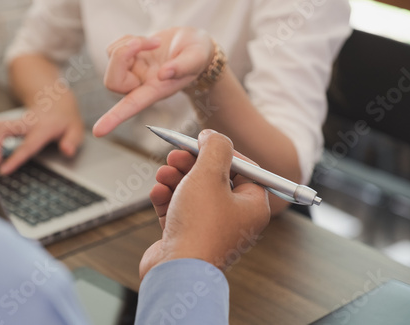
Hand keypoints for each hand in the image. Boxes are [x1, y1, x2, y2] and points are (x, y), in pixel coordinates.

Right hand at [0, 99, 83, 174]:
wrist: (56, 99)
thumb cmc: (66, 119)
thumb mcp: (77, 130)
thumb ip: (72, 142)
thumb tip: (67, 151)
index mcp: (44, 128)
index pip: (27, 145)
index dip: (14, 158)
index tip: (2, 170)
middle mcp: (27, 122)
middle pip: (2, 128)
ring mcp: (17, 119)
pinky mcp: (10, 121)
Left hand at [92, 27, 213, 136]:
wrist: (194, 44)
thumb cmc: (198, 55)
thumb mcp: (196, 58)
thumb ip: (183, 67)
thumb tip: (163, 74)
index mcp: (156, 91)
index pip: (132, 106)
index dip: (114, 117)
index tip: (98, 132)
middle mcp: (140, 84)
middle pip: (113, 81)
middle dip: (121, 57)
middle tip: (140, 43)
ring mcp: (131, 71)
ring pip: (111, 58)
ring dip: (129, 44)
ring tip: (155, 42)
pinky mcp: (126, 57)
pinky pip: (113, 47)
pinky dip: (126, 39)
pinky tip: (144, 42)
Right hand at [139, 130, 269, 279]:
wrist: (176, 273)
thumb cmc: (199, 226)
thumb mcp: (209, 175)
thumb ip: (215, 148)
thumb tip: (213, 136)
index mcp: (252, 205)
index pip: (243, 167)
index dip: (221, 150)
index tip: (201, 140)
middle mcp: (234, 218)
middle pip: (214, 178)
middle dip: (192, 163)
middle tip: (176, 153)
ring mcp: (209, 228)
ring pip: (192, 192)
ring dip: (175, 178)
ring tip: (163, 172)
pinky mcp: (187, 236)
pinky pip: (178, 209)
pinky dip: (167, 198)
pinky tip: (158, 192)